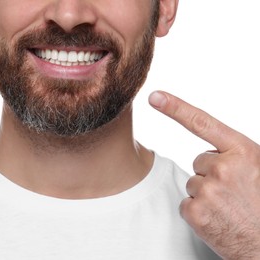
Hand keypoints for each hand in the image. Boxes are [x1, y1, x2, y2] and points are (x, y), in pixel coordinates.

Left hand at [149, 91, 259, 258]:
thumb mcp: (258, 169)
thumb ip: (236, 156)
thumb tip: (213, 153)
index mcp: (243, 152)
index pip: (202, 123)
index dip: (176, 107)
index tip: (155, 96)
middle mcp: (224, 167)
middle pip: (199, 161)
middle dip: (212, 174)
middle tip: (234, 192)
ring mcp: (208, 189)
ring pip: (193, 183)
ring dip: (206, 193)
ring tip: (229, 207)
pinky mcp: (195, 211)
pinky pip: (186, 203)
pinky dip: (198, 211)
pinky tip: (218, 219)